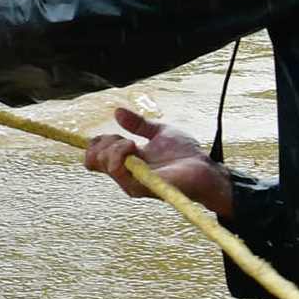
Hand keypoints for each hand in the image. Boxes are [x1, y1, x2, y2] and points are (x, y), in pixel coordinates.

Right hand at [80, 104, 231, 215]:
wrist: (204, 168)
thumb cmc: (185, 154)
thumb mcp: (158, 132)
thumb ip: (138, 123)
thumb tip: (117, 111)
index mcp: (127, 162)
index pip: (95, 157)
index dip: (95, 144)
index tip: (112, 133)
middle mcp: (125, 174)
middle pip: (94, 160)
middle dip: (103, 143)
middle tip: (125, 138)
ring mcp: (132, 182)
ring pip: (105, 165)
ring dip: (114, 148)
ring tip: (132, 143)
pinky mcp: (141, 186)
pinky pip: (119, 172)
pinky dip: (121, 155)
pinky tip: (134, 148)